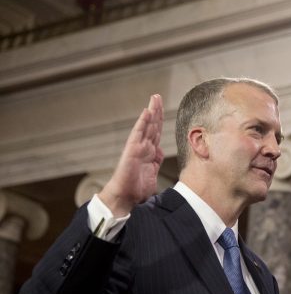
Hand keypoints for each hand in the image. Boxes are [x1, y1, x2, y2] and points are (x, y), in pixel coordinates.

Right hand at [99, 94, 164, 216]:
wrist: (125, 197)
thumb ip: (156, 162)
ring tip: (154, 99)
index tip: (162, 109)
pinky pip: (138, 133)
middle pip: (152, 126)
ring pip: (147, 126)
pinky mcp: (132, 150)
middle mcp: (143, 147)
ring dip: (151, 112)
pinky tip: (146, 112)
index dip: (159, 121)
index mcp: (149, 153)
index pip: (156, 133)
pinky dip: (142, 122)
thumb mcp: (152, 173)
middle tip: (157, 97)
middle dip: (156, 111)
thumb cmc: (136, 189)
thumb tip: (160, 153)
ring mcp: (137, 147)